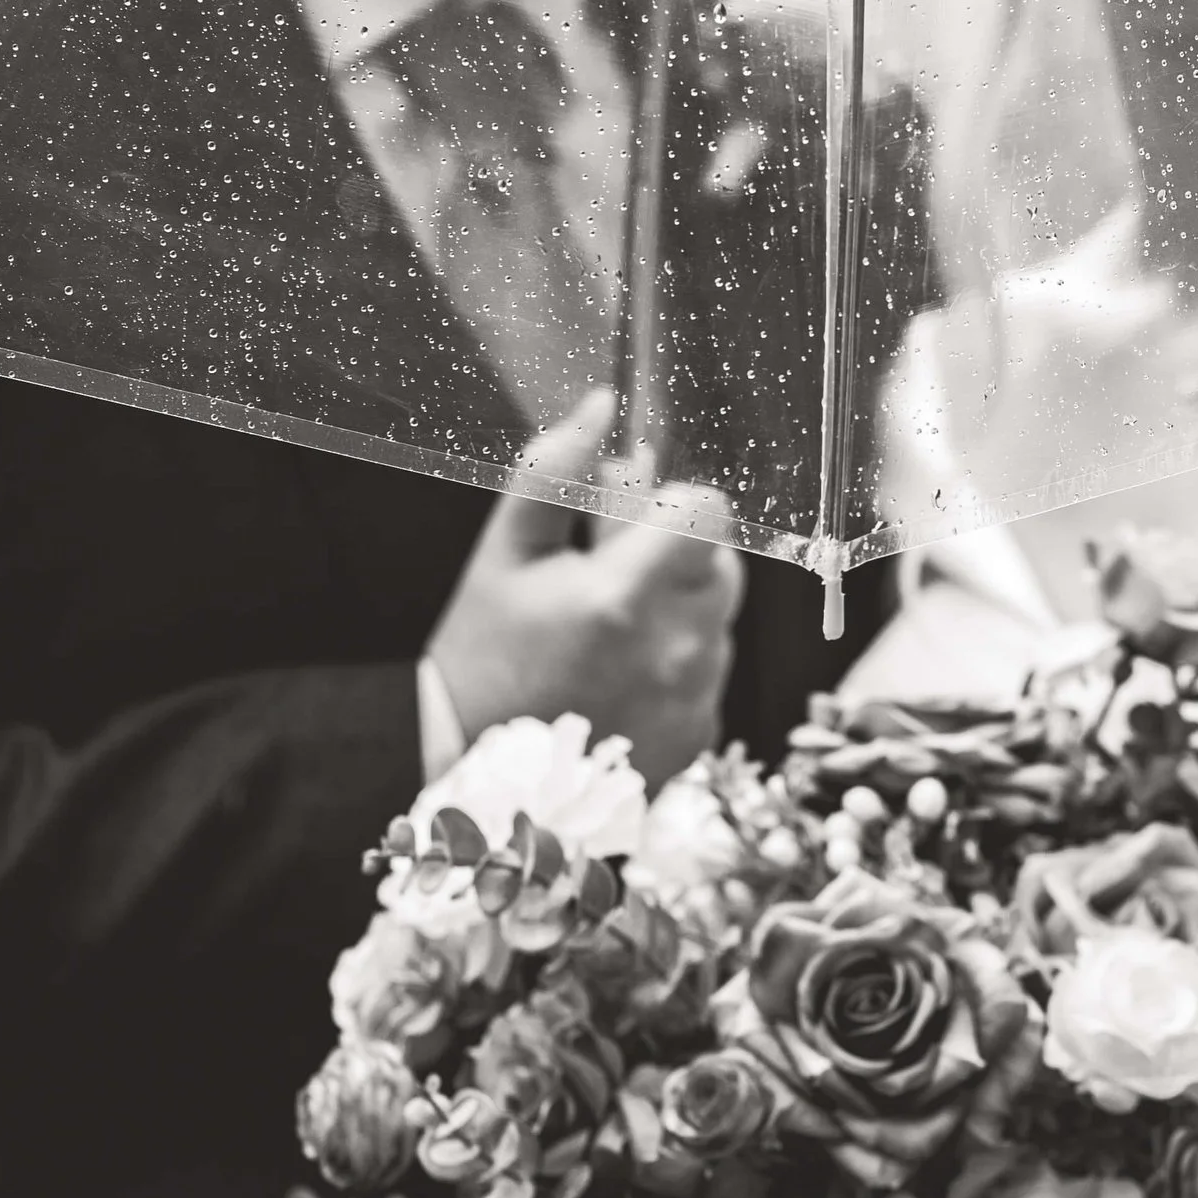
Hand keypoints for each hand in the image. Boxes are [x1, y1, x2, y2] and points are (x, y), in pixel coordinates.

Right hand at [424, 395, 744, 785]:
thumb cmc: (482, 667)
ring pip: (716, 615)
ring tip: (602, 632)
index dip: (664, 501)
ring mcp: (696, 696)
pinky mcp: (701, 732)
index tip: (618, 521)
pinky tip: (615, 675)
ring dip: (673, 606)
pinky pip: (709, 668)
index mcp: (627, 596)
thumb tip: (600, 408)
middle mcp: (678, 648)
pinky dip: (674, 660)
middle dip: (668, 552)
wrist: (479, 788)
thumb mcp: (501, 560)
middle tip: (600, 573)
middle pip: (718, 558)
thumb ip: (552, 474)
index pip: (707, 507)